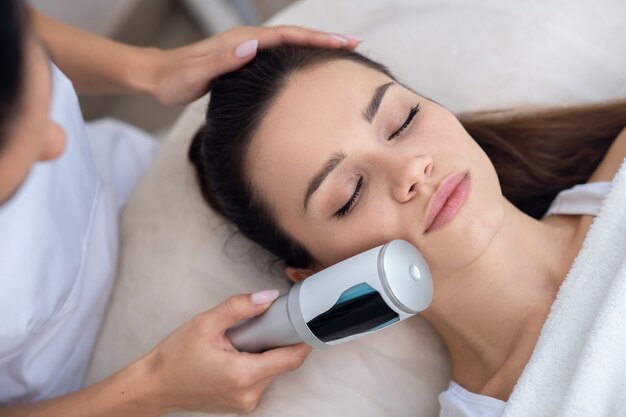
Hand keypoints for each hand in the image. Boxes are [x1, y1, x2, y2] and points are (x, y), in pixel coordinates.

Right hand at [142, 291, 311, 413]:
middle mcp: (249, 394)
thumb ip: (240, 307)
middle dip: (278, 342)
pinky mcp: (240, 404)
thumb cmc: (175, 357)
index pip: (291, 359)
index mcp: (244, 375)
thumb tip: (268, 297)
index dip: (304, 340)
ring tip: (240, 341)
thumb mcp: (206, 323)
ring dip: (265, 353)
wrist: (154, 386)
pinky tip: (236, 354)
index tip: (308, 323)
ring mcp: (245, 402)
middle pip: (282, 364)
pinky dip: (255, 364)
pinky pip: (259, 380)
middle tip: (262, 324)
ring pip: (271, 372)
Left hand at [148, 25, 361, 104]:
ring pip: (289, 43)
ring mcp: (246, 47)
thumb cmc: (176, 80)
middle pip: (294, 35)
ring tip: (341, 51)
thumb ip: (222, 61)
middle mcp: (247, 40)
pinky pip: (279, 52)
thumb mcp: (196, 75)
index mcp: (242, 41)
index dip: (318, 39)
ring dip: (316, 45)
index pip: (288, 36)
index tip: (344, 43)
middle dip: (325, 39)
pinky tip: (307, 64)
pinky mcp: (243, 57)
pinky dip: (299, 53)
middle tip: (354, 44)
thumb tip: (252, 46)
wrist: (158, 76)